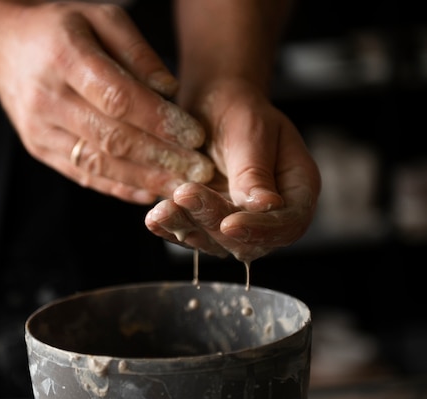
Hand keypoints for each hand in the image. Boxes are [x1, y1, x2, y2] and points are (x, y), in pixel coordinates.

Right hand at [0, 2, 213, 203]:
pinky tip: (148, 193)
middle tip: (199, 171)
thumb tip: (169, 91)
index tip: (196, 135)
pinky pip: (84, 175)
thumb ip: (136, 50)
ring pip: (99, 163)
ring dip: (144, 179)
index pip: (117, 97)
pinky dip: (119, 187)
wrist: (4, 49)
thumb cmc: (60, 31)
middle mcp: (47, 97)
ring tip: (181, 188)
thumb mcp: (99, 18)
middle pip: (111, 137)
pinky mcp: (40, 149)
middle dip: (162, 157)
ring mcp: (40, 129)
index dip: (159, 120)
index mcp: (64, 57)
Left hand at [145, 80, 320, 261]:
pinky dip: (171, 228)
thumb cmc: (238, 108)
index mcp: (296, 188)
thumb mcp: (251, 130)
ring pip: (214, 242)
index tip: (229, 223)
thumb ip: (255, 170)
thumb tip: (266, 207)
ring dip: (187, 228)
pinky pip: (191, 234)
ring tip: (163, 209)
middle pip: (248, 240)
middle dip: (213, 223)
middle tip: (186, 194)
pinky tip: (155, 218)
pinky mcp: (206, 222)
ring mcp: (236, 221)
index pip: (288, 224)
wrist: (210, 104)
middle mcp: (269, 213)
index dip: (260, 230)